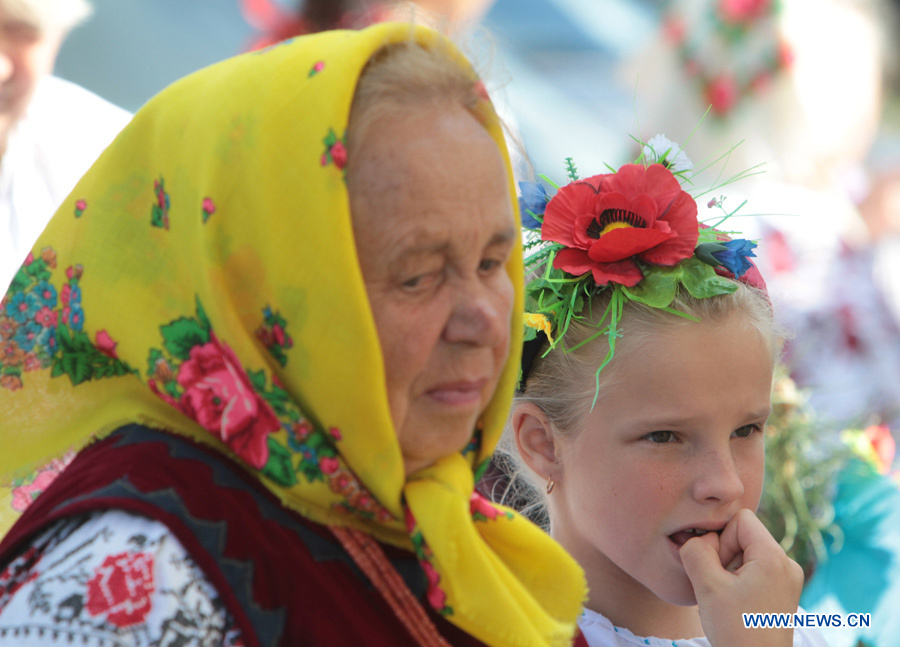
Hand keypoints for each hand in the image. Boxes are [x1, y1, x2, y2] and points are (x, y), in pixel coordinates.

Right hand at [680, 509, 803, 646]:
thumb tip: (694, 538)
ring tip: (728, 599)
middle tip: (720, 587)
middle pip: (744, 537)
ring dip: (729, 571)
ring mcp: (787, 580)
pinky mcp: (782, 593)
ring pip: (747, 555)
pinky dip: (738, 582)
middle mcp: (787, 564)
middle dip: (724, 556)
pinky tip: (734, 604)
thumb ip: (695, 551)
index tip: (719, 569)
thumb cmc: (736, 630)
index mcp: (774, 557)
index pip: (740, 519)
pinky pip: (754, 571)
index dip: (721, 539)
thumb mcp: (707, 586)